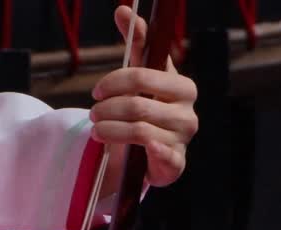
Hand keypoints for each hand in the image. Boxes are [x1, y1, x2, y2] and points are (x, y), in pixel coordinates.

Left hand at [90, 5, 197, 188]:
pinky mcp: (176, 163)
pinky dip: (146, 151)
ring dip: (110, 130)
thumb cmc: (147, 106)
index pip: (142, 75)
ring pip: (139, 130)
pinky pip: (162, 156)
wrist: (151, 150)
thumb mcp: (140, 75)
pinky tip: (128, 150)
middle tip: (92, 113)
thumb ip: (136, 42)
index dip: (114, 82)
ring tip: (96, 130)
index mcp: (181, 86)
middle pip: (137, 104)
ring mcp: (183, 138)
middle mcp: (188, 112)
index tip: (97, 91)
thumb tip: (122, 9)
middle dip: (108, 109)